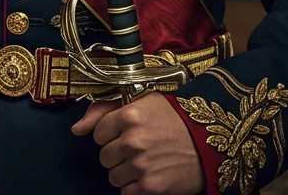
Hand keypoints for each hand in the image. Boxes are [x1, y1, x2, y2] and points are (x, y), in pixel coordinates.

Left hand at [71, 92, 203, 194]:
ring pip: (113, 176)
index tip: (127, 133)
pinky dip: (135, 187)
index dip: (112, 134)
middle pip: (104, 156)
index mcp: (129, 116)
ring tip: (146, 162)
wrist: (210, 140)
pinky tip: (150, 175)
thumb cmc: (176, 118)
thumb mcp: (142, 101)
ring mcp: (141, 165)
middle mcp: (132, 141)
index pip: (98, 133)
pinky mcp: (151, 187)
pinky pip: (125, 192)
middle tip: (138, 149)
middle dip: (118, 154)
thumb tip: (76, 129)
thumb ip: (104, 111)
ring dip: (126, 171)